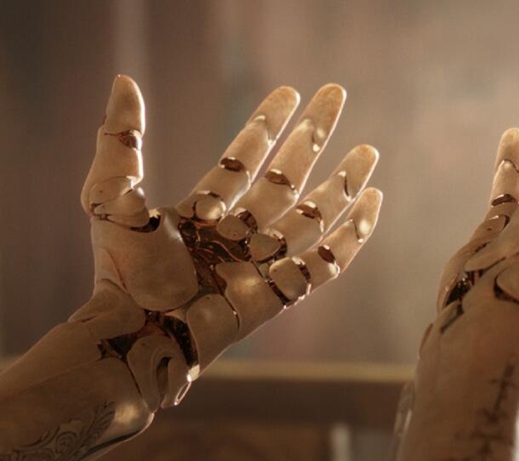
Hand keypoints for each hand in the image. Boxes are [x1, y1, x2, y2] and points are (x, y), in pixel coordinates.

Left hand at [75, 76, 381, 409]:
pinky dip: (352, 237)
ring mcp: (262, 264)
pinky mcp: (282, 294)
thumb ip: (121, 140)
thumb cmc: (121, 275)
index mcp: (205, 212)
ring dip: (343, 183)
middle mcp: (238, 234)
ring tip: (369, 151)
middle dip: (313, 136)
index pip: (244, 158)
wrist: (138, 335)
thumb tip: (125, 80)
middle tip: (336, 95)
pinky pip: (326, 263)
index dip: (267, 124)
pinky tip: (372, 203)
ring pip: (314, 216)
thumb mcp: (109, 197)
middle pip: (287, 177)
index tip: (290, 92)